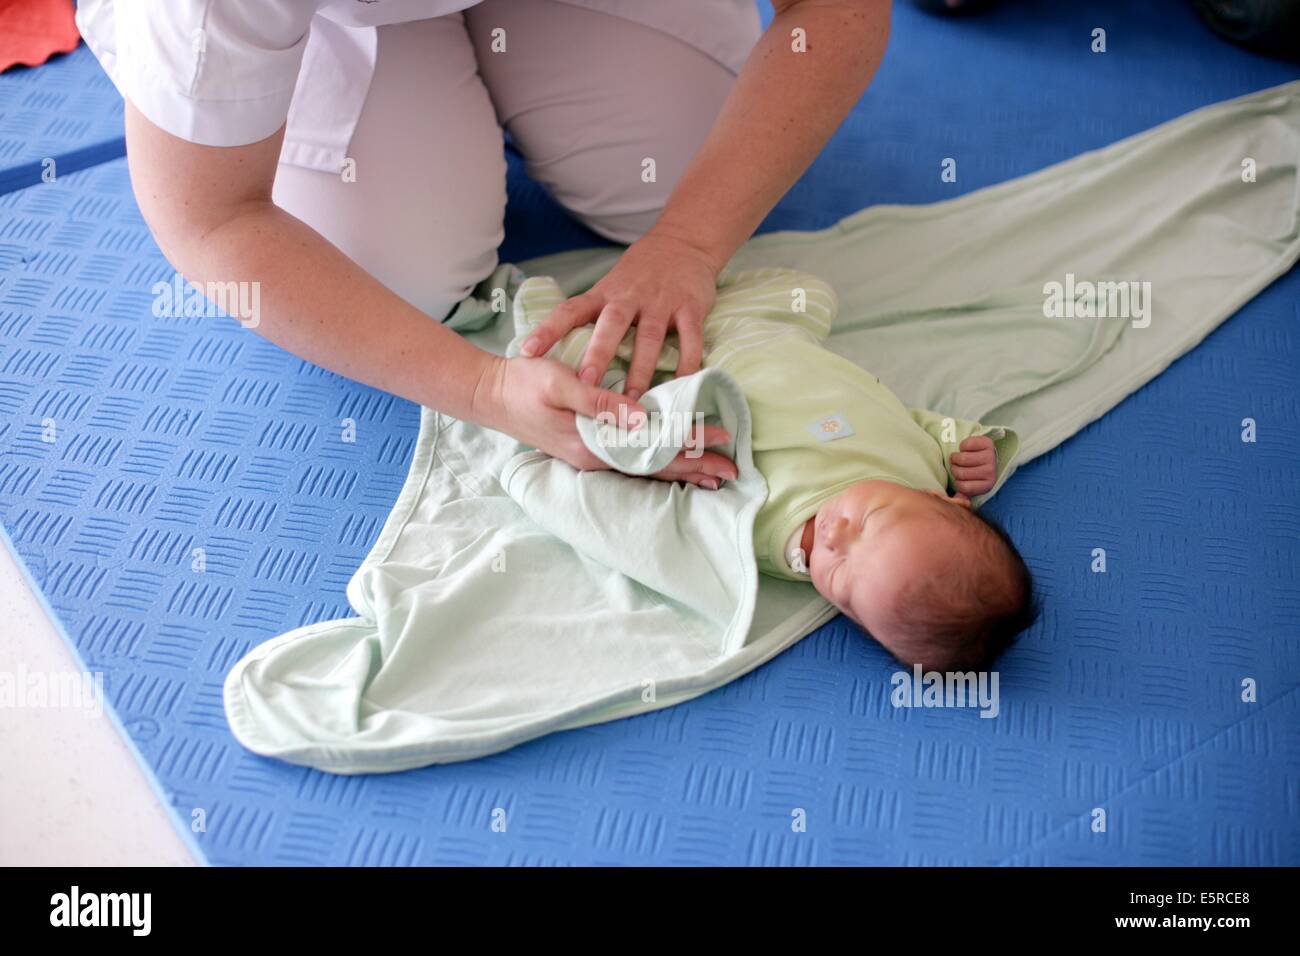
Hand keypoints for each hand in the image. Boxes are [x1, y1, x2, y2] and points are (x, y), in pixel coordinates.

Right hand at [472, 354, 737, 487]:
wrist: (488, 394)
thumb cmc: (523, 382)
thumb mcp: (559, 383)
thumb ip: (599, 401)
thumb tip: (641, 417)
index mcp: (593, 444)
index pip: (653, 451)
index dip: (691, 447)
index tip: (724, 442)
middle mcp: (595, 457)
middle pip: (655, 467)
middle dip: (695, 468)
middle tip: (733, 470)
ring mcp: (590, 455)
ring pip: (645, 467)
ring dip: (680, 470)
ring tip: (712, 476)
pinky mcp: (587, 447)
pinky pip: (631, 460)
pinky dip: (657, 462)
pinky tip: (672, 464)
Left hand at [518, 229, 721, 400]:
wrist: (684, 242)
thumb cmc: (639, 275)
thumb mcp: (609, 287)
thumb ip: (591, 316)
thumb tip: (559, 353)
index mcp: (603, 294)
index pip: (570, 311)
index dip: (547, 330)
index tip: (527, 352)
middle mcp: (629, 297)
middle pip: (610, 326)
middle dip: (597, 355)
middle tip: (585, 383)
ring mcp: (661, 301)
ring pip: (649, 337)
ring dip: (640, 369)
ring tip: (631, 399)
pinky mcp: (690, 306)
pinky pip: (690, 338)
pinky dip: (687, 362)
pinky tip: (681, 385)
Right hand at [949, 435, 996, 496]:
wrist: (987, 454)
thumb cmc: (975, 471)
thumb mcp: (971, 485)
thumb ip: (963, 494)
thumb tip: (956, 500)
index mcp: (987, 485)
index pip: (963, 487)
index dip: (957, 482)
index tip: (961, 478)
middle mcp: (990, 471)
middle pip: (960, 473)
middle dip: (954, 468)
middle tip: (958, 466)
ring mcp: (990, 456)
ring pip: (962, 459)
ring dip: (955, 457)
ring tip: (959, 458)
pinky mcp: (987, 443)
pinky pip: (965, 445)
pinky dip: (962, 446)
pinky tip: (966, 449)